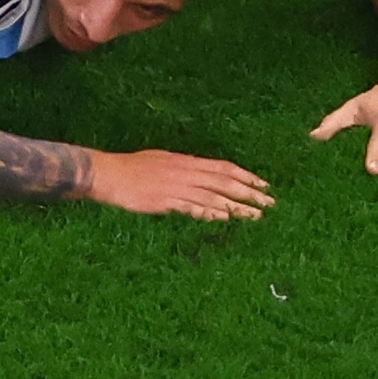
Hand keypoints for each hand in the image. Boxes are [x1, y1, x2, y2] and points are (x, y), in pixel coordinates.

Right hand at [86, 147, 271, 221]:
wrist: (107, 173)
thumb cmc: (131, 167)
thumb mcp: (161, 160)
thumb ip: (183, 168)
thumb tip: (199, 175)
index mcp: (187, 161)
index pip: (224, 168)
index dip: (247, 176)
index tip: (264, 185)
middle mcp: (186, 173)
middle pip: (225, 183)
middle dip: (250, 193)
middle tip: (270, 204)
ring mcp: (176, 187)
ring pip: (214, 196)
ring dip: (236, 207)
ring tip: (255, 216)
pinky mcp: (164, 201)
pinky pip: (191, 207)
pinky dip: (209, 212)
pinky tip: (223, 218)